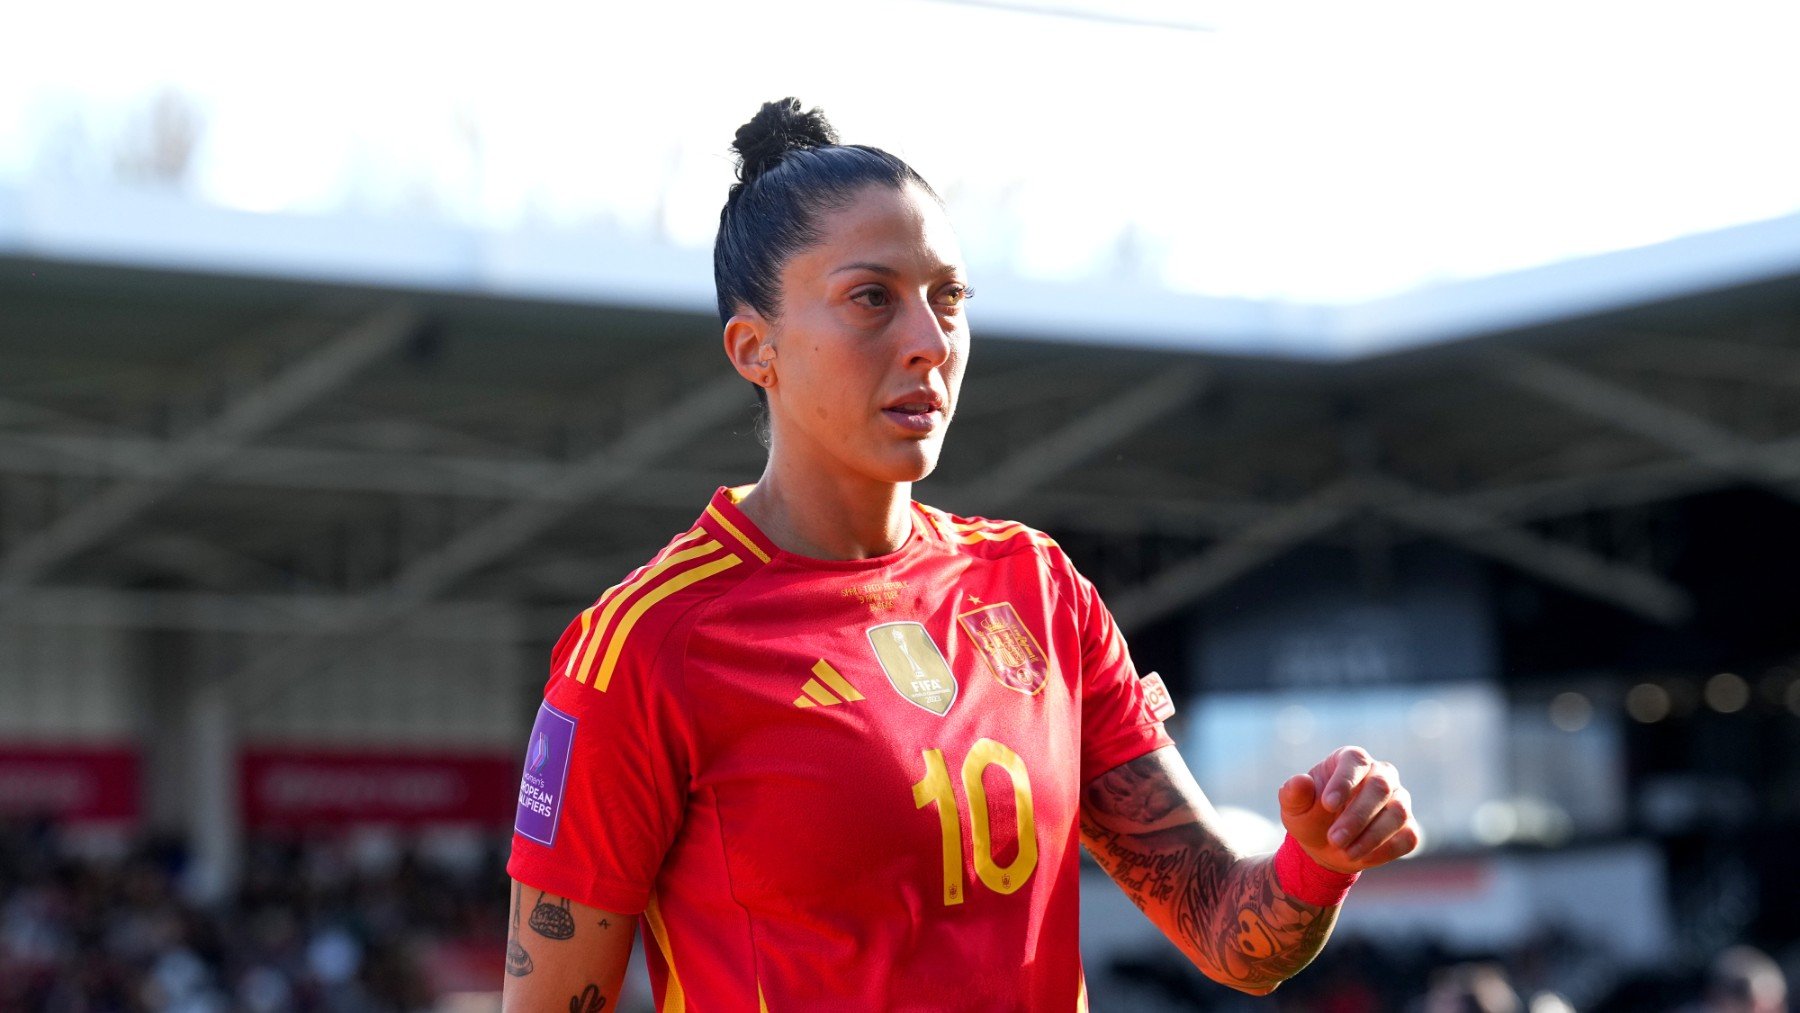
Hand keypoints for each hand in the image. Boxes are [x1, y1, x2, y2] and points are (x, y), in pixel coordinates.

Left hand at [1278, 745, 1419, 873]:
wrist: (1327, 845)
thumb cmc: (1311, 816)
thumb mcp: (1295, 807)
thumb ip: (1294, 793)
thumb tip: (1300, 782)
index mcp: (1351, 760)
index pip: (1355, 761)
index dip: (1344, 781)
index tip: (1327, 804)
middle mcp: (1381, 774)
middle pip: (1380, 787)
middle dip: (1357, 816)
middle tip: (1334, 839)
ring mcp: (1399, 799)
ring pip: (1397, 813)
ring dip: (1371, 836)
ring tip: (1345, 852)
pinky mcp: (1408, 826)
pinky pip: (1407, 837)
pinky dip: (1385, 850)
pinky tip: (1362, 857)